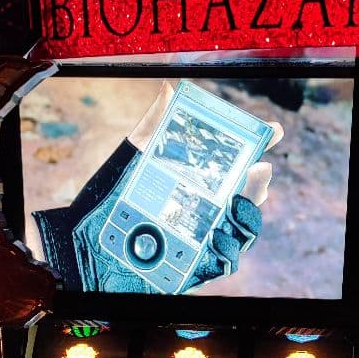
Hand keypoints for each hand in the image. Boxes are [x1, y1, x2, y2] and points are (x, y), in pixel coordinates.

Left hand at [128, 81, 282, 287]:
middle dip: (259, 183)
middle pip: (247, 196)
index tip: (272, 131)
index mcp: (199, 180)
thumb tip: (168, 91)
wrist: (86, 244)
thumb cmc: (109, 200)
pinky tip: (220, 235)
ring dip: (248, 215)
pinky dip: (228, 248)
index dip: (258, 146)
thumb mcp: (132, 159)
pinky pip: (225, 260)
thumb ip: (153, 128)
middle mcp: (207, 208)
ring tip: (240, 202)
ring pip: (243, 229)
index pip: (237, 162)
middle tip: (260, 169)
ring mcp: (205, 238)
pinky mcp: (198, 267)